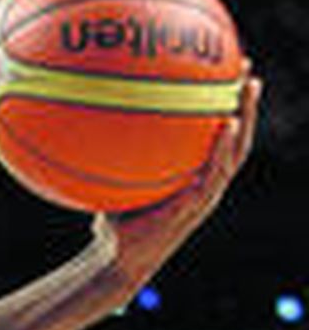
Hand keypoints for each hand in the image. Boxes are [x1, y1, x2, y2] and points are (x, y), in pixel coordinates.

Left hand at [93, 63, 262, 288]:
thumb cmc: (112, 225)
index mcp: (194, 178)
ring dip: (246, 118)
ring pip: (237, 151)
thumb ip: (110, 157)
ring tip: (247, 86)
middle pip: (236, 137)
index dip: (225, 109)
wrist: (116, 262)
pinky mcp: (196, 207)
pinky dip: (223, 148)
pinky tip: (225, 124)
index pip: (217, 138)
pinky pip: (215, 173)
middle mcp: (205, 184)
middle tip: (246, 67)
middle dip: (244, 103)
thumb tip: (81, 119)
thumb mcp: (112, 185)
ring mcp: (205, 196)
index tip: (225, 74)